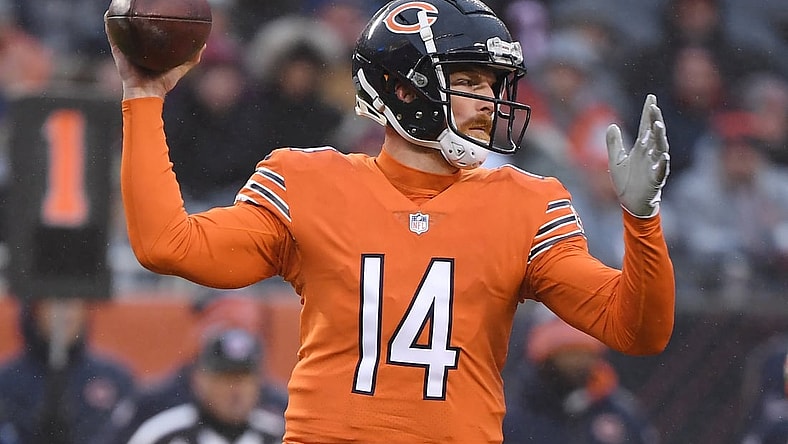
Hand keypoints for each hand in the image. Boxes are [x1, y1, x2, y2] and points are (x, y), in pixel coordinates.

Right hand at [104, 11, 203, 99]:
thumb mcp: (180, 68)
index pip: (151, 33)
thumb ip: (191, 58)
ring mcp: (127, 49)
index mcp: (151, 52)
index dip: (153, 22)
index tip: (158, 10)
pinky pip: (112, 35)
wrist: (146, 93)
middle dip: (138, 15)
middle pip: (136, 28)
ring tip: (124, 3)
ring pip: (123, 28)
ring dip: (122, 16)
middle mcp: (138, 48)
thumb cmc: (162, 83)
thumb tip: (204, 44)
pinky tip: (110, 12)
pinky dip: (110, 23)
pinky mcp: (118, 51)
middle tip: (141, 3)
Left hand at [606, 94, 669, 217]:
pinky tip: (663, 154)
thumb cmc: (626, 182)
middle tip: (653, 106)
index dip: (648, 113)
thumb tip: (611, 125)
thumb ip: (614, 143)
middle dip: (654, 120)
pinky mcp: (656, 179)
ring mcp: (654, 166)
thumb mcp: (616, 161)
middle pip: (654, 133)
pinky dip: (662, 163)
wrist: (631, 204)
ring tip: (657, 124)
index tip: (651, 98)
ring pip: (660, 148)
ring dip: (659, 136)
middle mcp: (650, 154)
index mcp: (641, 148)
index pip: (645, 127)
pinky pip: (661, 170)